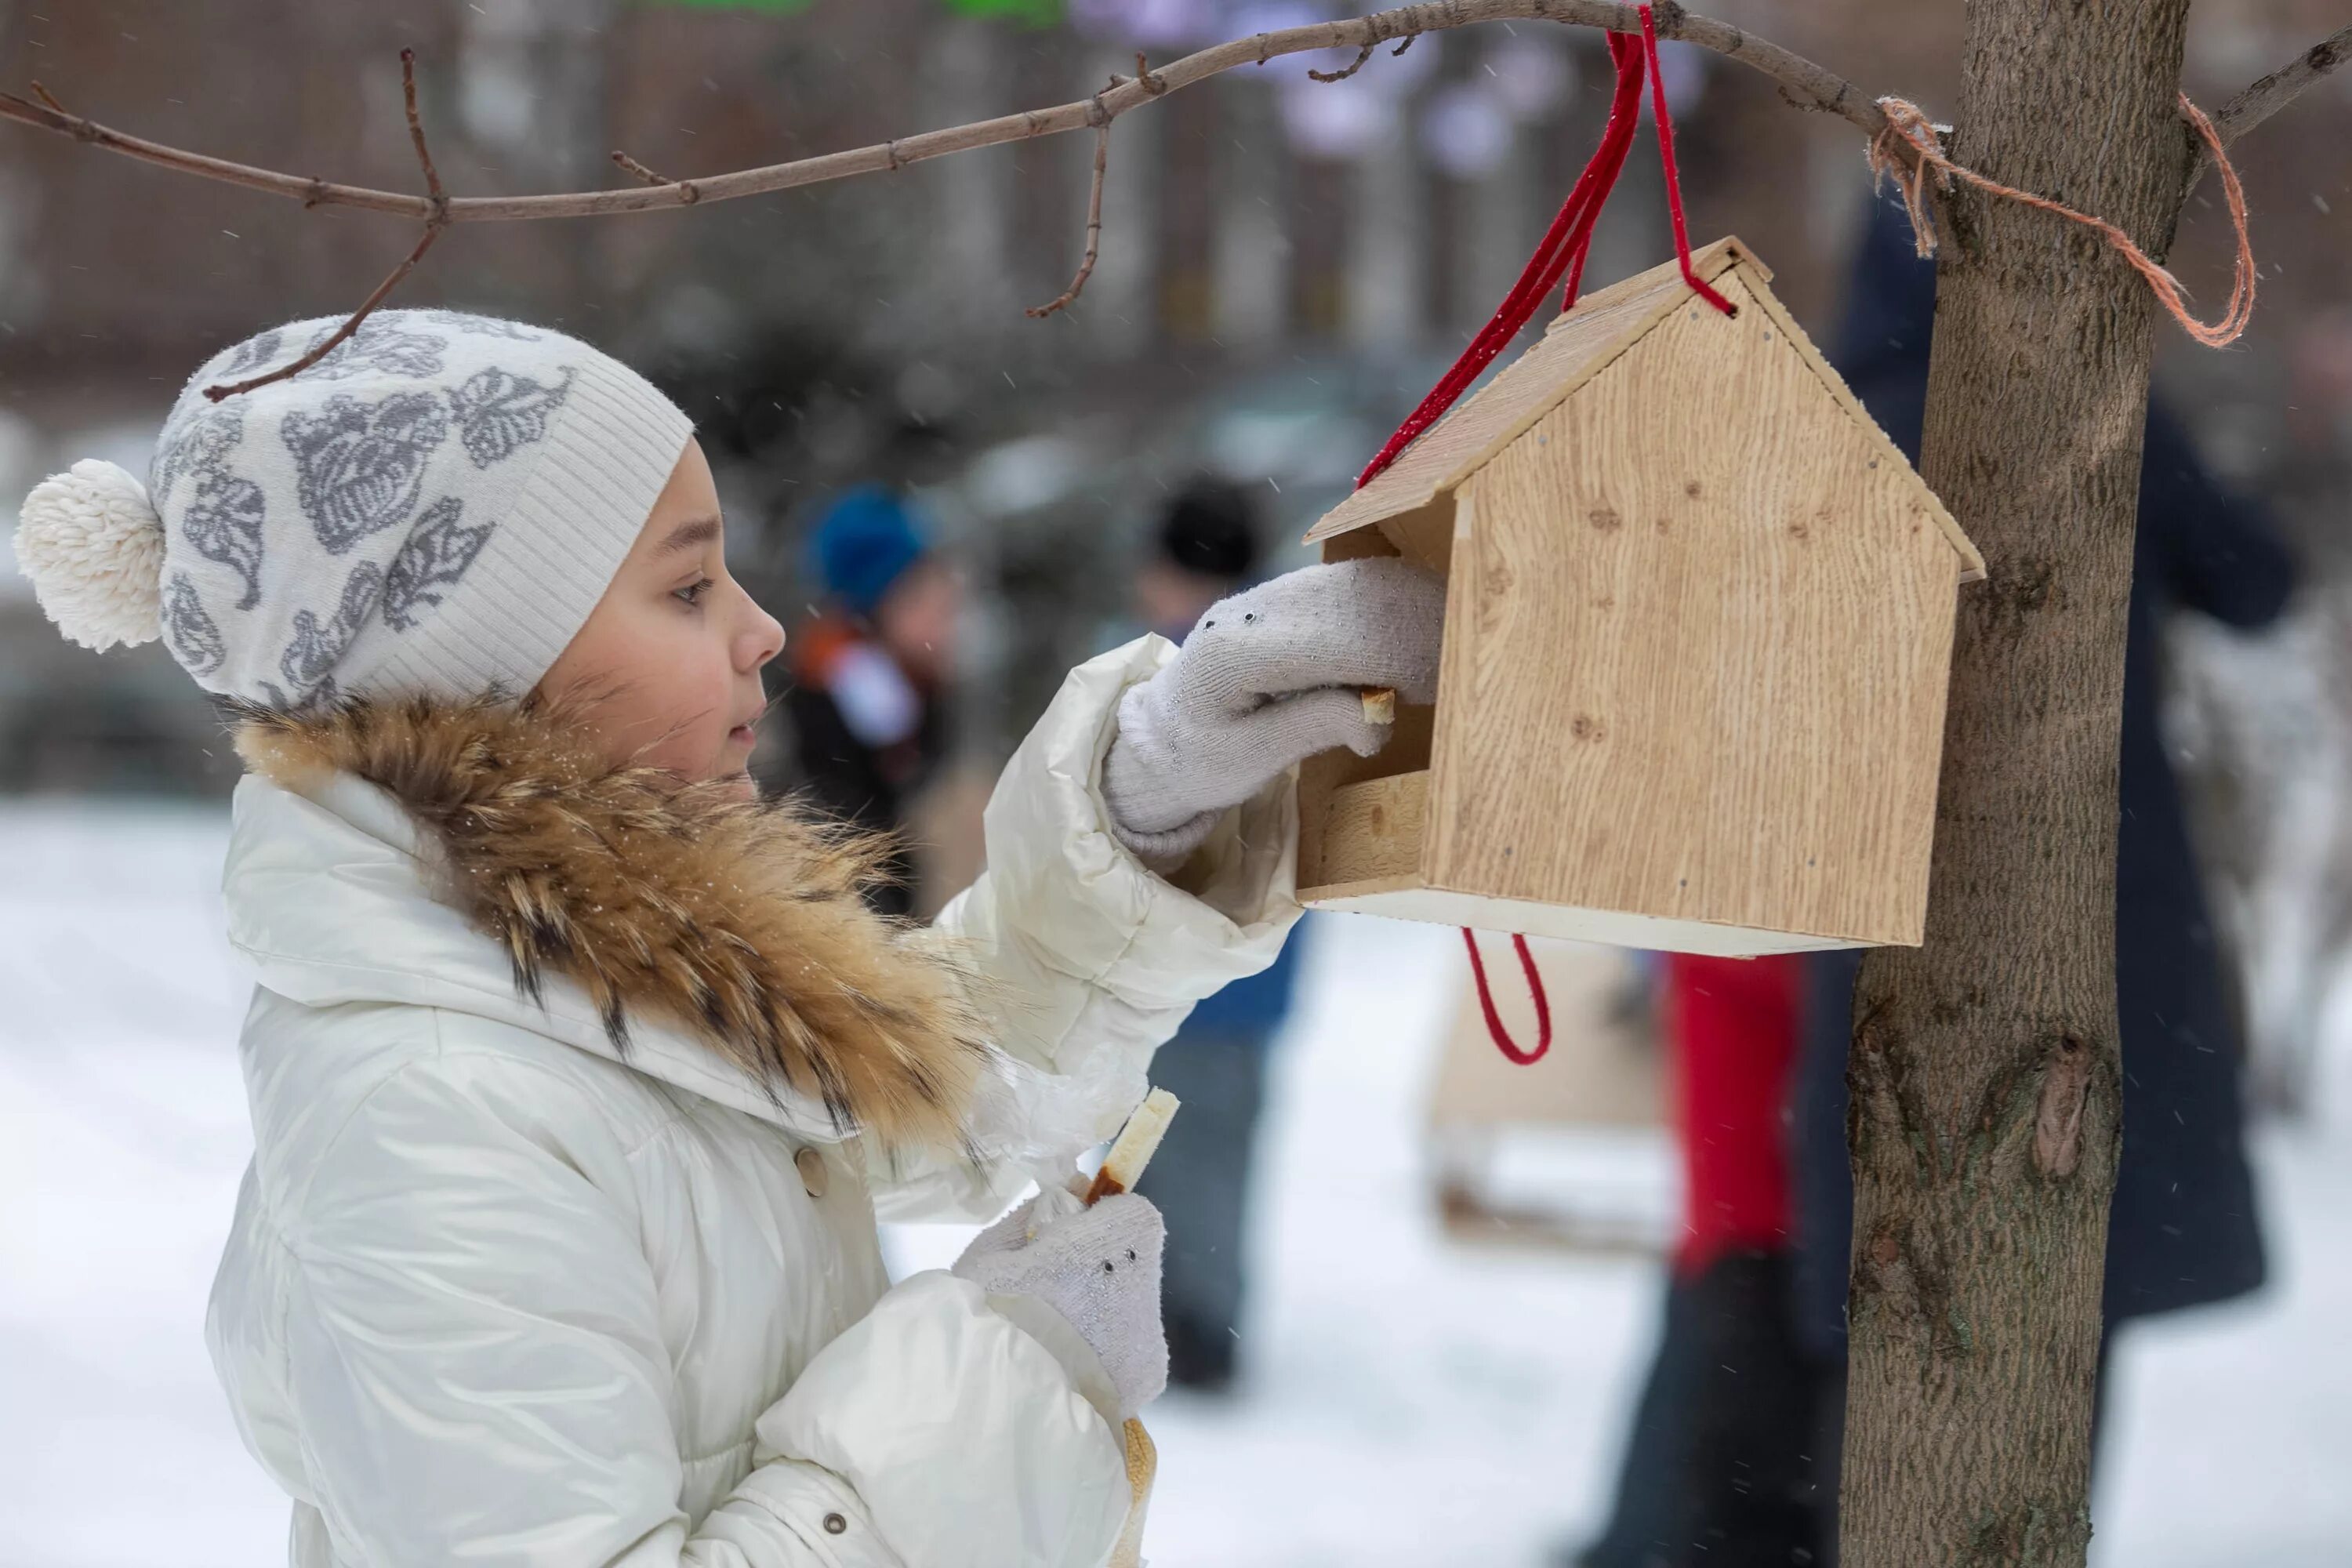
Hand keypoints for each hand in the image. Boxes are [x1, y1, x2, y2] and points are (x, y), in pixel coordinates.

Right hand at [952, 1193, 1166, 1421]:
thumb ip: (1039, 1214)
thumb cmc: (987, 1312)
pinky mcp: (1147, 1378)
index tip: (1061, 1239)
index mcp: (1120, 1239)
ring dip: (1099, 1310)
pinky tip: (1066, 1367)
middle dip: (1096, 1267)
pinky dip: (1103, 1352)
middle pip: (1130, 1261)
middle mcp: (1148, 1283)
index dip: (1095, 1221)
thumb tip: (1068, 1191)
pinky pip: (1127, 1349)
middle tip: (1047, 1292)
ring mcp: (1150, 1336)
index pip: (1129, 1212)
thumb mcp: (997, 1248)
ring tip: (1051, 1337)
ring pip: (1128, 1306)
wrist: (997, 1400)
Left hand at [1102, 557, 1444, 857]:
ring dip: (1408, 614)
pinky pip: (1351, 588)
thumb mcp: (1251, 760)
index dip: (1397, 656)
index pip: (1338, 637)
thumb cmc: (1201, 760)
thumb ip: (1315, 726)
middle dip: (1413, 631)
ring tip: (1439, 656)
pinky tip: (1415, 638)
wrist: (1160, 739)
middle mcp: (1253, 607)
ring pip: (1358, 584)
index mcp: (1237, 650)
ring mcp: (1270, 596)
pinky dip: (1392, 609)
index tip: (1436, 687)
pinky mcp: (1287, 598)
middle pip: (1355, 600)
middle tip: (1450, 673)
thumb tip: (1379, 710)